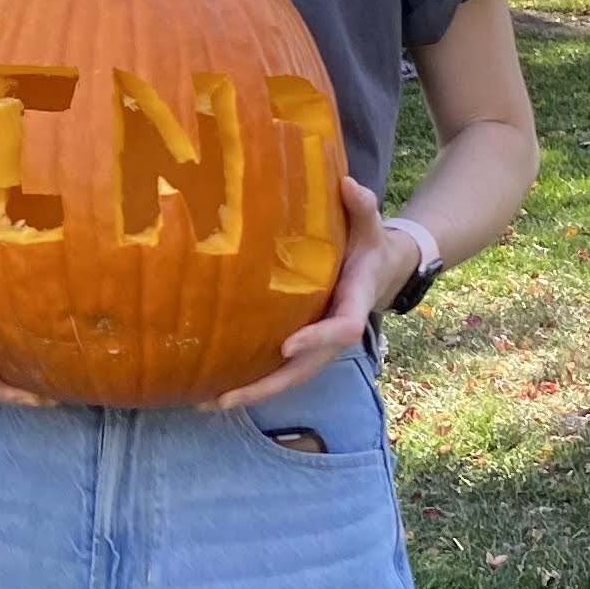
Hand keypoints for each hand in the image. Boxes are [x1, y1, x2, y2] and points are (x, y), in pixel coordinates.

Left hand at [215, 177, 402, 409]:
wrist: (381, 270)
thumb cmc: (370, 245)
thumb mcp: (370, 224)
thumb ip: (362, 207)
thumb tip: (347, 184)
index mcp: (354, 303)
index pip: (339, 330)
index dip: (316, 340)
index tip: (287, 346)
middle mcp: (335, 332)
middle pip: (304, 369)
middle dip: (268, 386)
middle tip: (226, 399)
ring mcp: (319, 344)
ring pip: (289, 376)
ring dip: (252, 392)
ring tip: (208, 404)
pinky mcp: (303, 344)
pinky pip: (279, 368)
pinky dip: (252, 381)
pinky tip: (215, 390)